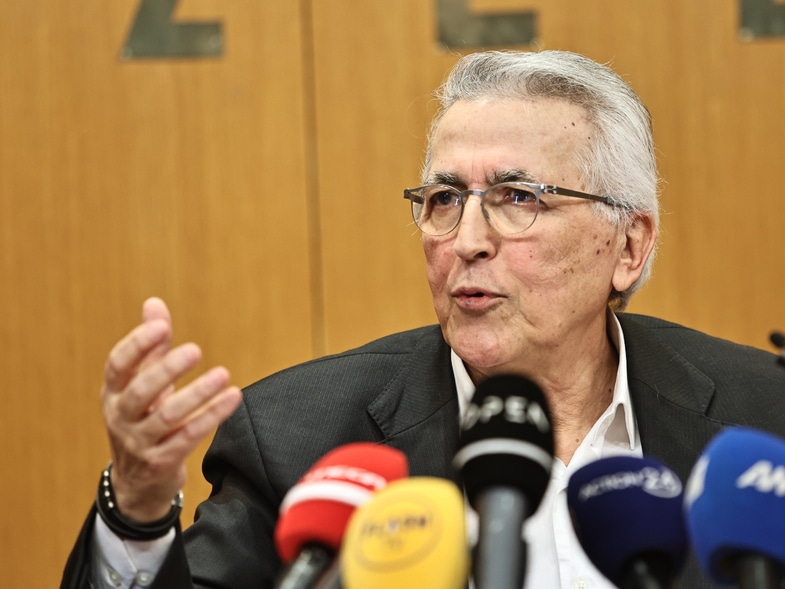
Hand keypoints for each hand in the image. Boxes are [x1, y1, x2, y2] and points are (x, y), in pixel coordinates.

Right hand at [101, 297, 242, 521]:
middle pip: (141, 391)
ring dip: (198, 394)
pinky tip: (232, 398)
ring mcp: (140, 443)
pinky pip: (189, 436)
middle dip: (167, 369)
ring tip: (223, 374)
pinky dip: (212, 416)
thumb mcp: (142, 384)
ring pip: (168, 416)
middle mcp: (121, 417)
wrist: (137, 483)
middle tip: (195, 350)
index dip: (136, 345)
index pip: (118, 365)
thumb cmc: (144, 420)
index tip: (160, 327)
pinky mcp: (162, 462)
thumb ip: (152, 347)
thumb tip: (154, 304)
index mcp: (114, 393)